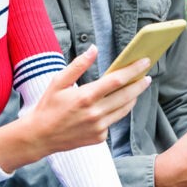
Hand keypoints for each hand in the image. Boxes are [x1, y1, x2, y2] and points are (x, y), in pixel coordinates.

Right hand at [0, 45, 149, 172]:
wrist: (40, 137)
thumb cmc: (48, 106)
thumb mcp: (58, 82)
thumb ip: (78, 65)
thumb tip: (93, 49)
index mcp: (86, 97)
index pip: (117, 80)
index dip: (133, 70)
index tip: (144, 62)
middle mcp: (95, 113)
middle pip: (127, 95)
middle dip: (139, 84)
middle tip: (146, 75)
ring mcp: (98, 127)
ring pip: (124, 110)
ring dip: (132, 98)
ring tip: (136, 88)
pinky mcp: (99, 137)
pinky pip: (113, 121)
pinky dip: (115, 112)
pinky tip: (113, 105)